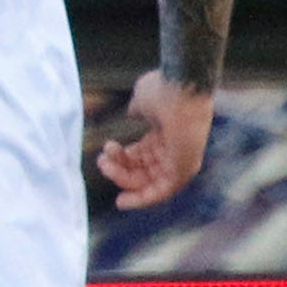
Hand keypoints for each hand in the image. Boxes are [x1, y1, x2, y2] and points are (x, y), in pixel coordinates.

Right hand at [96, 71, 214, 211]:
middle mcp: (175, 151)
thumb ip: (137, 111)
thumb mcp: (143, 102)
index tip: (105, 155)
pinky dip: (142, 198)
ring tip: (106, 166)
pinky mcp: (185, 169)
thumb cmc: (165, 89)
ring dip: (123, 179)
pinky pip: (162, 191)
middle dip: (118, 170)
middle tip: (102, 161)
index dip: (121, 160)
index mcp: (166, 136)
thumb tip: (131, 114)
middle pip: (143, 171)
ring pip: (149, 182)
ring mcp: (182, 161)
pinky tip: (123, 200)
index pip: (142, 157)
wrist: (181, 86)